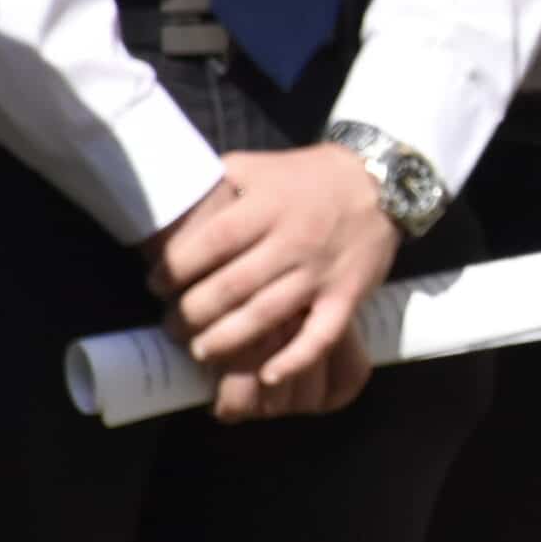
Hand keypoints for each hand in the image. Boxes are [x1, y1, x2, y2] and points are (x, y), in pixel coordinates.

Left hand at [143, 143, 397, 417]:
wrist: (383, 183)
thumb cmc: (310, 177)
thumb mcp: (260, 165)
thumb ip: (220, 180)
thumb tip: (171, 200)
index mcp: (268, 207)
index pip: (212, 243)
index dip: (177, 268)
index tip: (158, 283)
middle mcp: (293, 241)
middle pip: (233, 286)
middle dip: (192, 312)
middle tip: (173, 324)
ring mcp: (321, 272)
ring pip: (267, 315)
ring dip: (227, 340)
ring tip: (201, 350)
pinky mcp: (346, 295)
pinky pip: (321, 335)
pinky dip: (295, 360)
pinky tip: (268, 376)